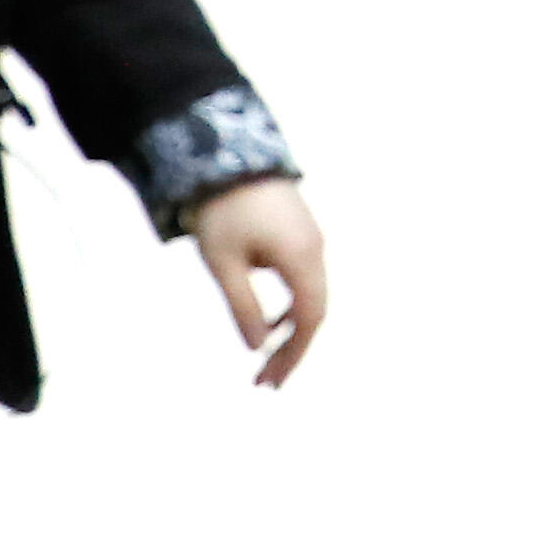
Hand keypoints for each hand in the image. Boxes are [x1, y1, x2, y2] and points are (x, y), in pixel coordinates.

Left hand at [189, 177, 327, 386]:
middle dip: (293, 351)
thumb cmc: (223, 211)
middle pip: (315, 312)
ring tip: (266, 360)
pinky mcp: (302, 235)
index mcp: (302, 258)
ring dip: (292, 332)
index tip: (270, 381)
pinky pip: (306, 281)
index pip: (310, 319)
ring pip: (312, 297)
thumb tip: (258, 347)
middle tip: (265, 383)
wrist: (231, 156)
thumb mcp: (224, 263)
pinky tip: (271, 322)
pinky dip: (292, 308)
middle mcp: (316, 250)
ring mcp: (312, 240)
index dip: (294, 354)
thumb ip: (243, 306)